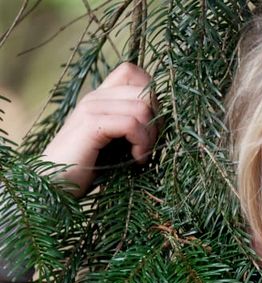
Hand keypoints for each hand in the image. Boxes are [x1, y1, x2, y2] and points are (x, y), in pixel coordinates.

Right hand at [42, 63, 157, 196]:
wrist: (52, 187)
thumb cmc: (88, 169)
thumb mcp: (116, 142)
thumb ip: (133, 125)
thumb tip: (166, 121)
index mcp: (101, 98)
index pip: (133, 72)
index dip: (152, 94)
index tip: (153, 125)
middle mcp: (96, 97)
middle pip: (145, 90)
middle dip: (158, 120)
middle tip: (151, 145)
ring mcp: (91, 108)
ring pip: (142, 107)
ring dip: (151, 136)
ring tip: (142, 155)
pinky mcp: (90, 125)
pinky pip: (130, 123)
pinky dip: (141, 143)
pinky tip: (137, 159)